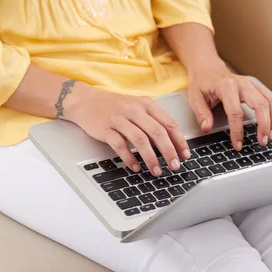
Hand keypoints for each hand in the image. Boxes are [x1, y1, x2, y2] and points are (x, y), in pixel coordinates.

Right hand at [67, 87, 190, 176]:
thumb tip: (171, 144)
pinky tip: (136, 167)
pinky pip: (120, 145)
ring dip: (151, 157)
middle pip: (157, 132)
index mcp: (146, 104)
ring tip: (157, 170)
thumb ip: (153, 122)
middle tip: (175, 166)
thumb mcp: (137, 108)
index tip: (185, 155)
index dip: (179, 141)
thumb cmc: (114, 106)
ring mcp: (119, 118)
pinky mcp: (105, 128)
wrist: (85, 101)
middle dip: (169, 151)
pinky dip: (129, 158)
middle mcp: (134, 109)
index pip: (169, 123)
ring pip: (140, 139)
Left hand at [188, 64, 271, 150]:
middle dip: (263, 125)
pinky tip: (271, 126)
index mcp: (226, 86)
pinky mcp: (255, 87)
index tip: (237, 144)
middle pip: (260, 105)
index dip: (237, 130)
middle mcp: (242, 83)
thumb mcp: (195, 98)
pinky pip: (271, 99)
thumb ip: (201, 113)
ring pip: (269, 101)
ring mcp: (251, 84)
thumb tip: (207, 128)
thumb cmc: (202, 83)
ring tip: (269, 136)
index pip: (235, 112)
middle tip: (262, 142)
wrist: (207, 68)